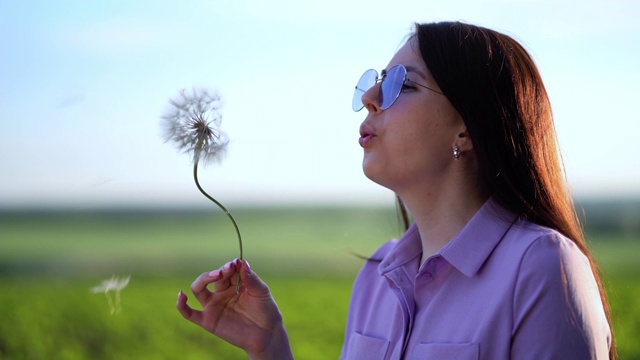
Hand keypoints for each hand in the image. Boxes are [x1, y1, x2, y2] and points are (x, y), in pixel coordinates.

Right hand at [176, 259, 292, 359]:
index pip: (227, 269)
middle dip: (221, 270)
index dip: (230, 265)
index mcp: (234, 282)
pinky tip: (181, 295)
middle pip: (213, 276)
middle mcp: (221, 292)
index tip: (236, 263)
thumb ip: (251, 278)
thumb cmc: (266, 310)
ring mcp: (213, 305)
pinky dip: (181, 305)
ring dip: (204, 278)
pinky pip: (189, 313)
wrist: (266, 334)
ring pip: (198, 288)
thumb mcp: (261, 292)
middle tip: (229, 269)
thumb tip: (241, 262)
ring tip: (216, 275)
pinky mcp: (207, 320)